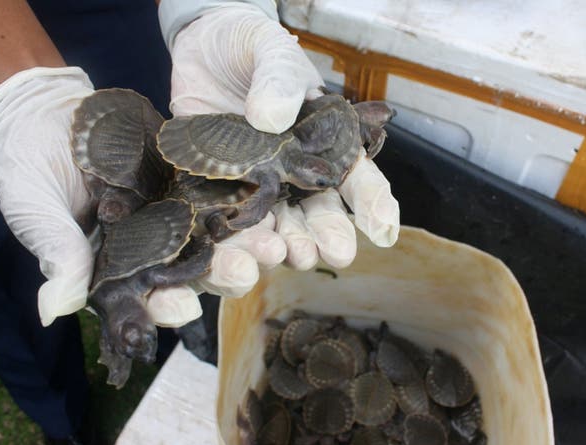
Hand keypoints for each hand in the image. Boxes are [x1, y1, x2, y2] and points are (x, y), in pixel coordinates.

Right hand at [0, 66, 285, 328]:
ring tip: (271, 244)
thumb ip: (56, 252)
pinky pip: (218, 185)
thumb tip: (55, 311)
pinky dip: (241, 191)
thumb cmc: (28, 169)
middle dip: (221, 273)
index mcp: (117, 267)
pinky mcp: (187, 175)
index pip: (145, 297)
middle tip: (246, 273)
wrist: (42, 113)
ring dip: (244, 241)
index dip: (166, 305)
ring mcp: (173, 209)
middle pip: (193, 268)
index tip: (185, 307)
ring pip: (215, 231)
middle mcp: (152, 244)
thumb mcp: (36, 209)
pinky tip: (267, 197)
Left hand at [168, 3, 399, 273]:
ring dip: (284, 243)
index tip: (382, 229)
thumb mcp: (272, 53)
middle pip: (319, 211)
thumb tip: (269, 119)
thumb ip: (278, 80)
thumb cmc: (252, 48)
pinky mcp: (219, 187)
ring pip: (277, 223)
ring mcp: (258, 183)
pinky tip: (235, 251)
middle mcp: (296, 172)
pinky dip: (232, 237)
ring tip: (285, 255)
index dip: (372, 203)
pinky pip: (227, 218)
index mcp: (326, 143)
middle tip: (336, 254)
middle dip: (328, 234)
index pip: (356, 177)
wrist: (203, 48)